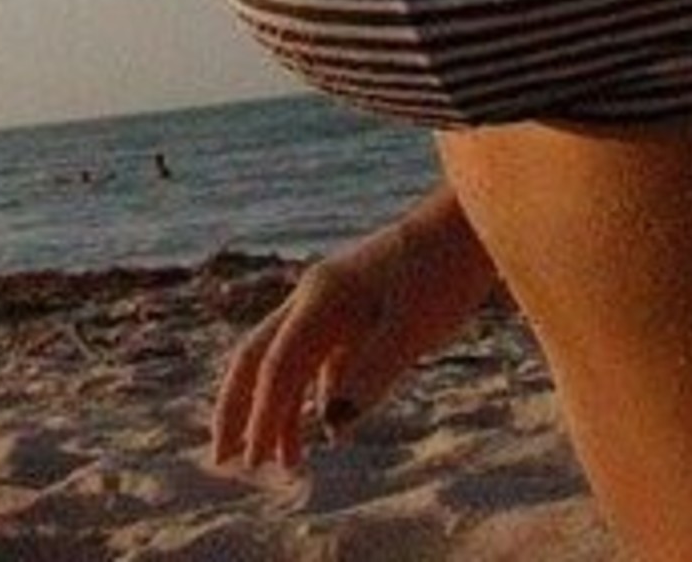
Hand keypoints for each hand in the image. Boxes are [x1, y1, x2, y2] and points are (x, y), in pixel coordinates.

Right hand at [212, 188, 497, 470]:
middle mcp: (315, 297)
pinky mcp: (355, 309)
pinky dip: (312, 392)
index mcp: (320, 299)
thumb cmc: (441, 274)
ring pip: (288, 359)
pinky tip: (323, 423)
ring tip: (282, 463)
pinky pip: (319, 356)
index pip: (277, 365)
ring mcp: (333, 301)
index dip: (261, 416)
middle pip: (258, 356)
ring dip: (278, 409)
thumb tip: (330, 425)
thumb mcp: (412, 327)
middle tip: (223, 461)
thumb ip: (372, 373)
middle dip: (237, 408)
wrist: (468, 227)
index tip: (252, 463)